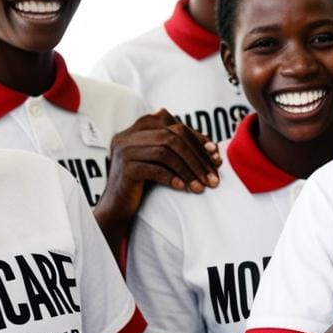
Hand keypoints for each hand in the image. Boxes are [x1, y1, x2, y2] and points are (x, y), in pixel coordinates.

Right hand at [98, 109, 221, 224]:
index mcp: (138, 129)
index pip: (173, 124)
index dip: (197, 137)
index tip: (215, 154)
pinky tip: (184, 188)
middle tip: (213, 176)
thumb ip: (178, 150)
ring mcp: (125, 151)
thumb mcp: (161, 162)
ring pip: (165, 152)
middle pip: (172, 136)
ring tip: (202, 185)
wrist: (117, 207)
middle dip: (197, 156)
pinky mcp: (125, 169)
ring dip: (189, 169)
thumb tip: (215, 150)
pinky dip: (172, 178)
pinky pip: (154, 169)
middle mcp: (128, 136)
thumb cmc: (143, 184)